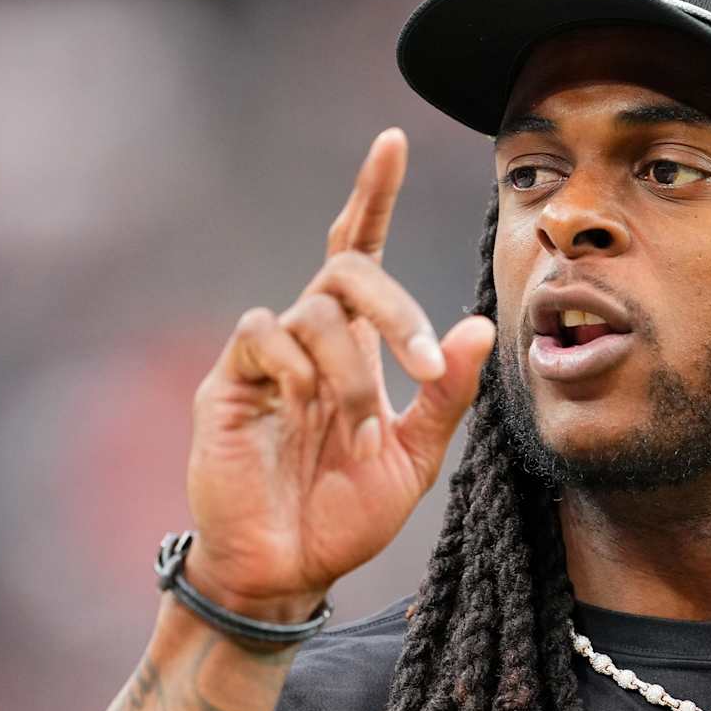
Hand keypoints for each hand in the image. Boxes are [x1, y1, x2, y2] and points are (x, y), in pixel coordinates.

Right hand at [182, 128, 495, 620]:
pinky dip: (297, 369)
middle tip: (422, 364)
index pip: (360, 249)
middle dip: (395, 308)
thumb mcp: (415, 457)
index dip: (372, 194)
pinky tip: (303, 412)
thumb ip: (447, 394)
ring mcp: (266, 359)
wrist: (288, 571)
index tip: (392, 140)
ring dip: (354, 370)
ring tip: (361, 427)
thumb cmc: (345, 513)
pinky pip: (264, 336)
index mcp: (355, 346)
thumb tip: (481, 324)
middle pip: (349, 270)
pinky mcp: (228, 383)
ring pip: (315, 311)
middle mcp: (309, 338)